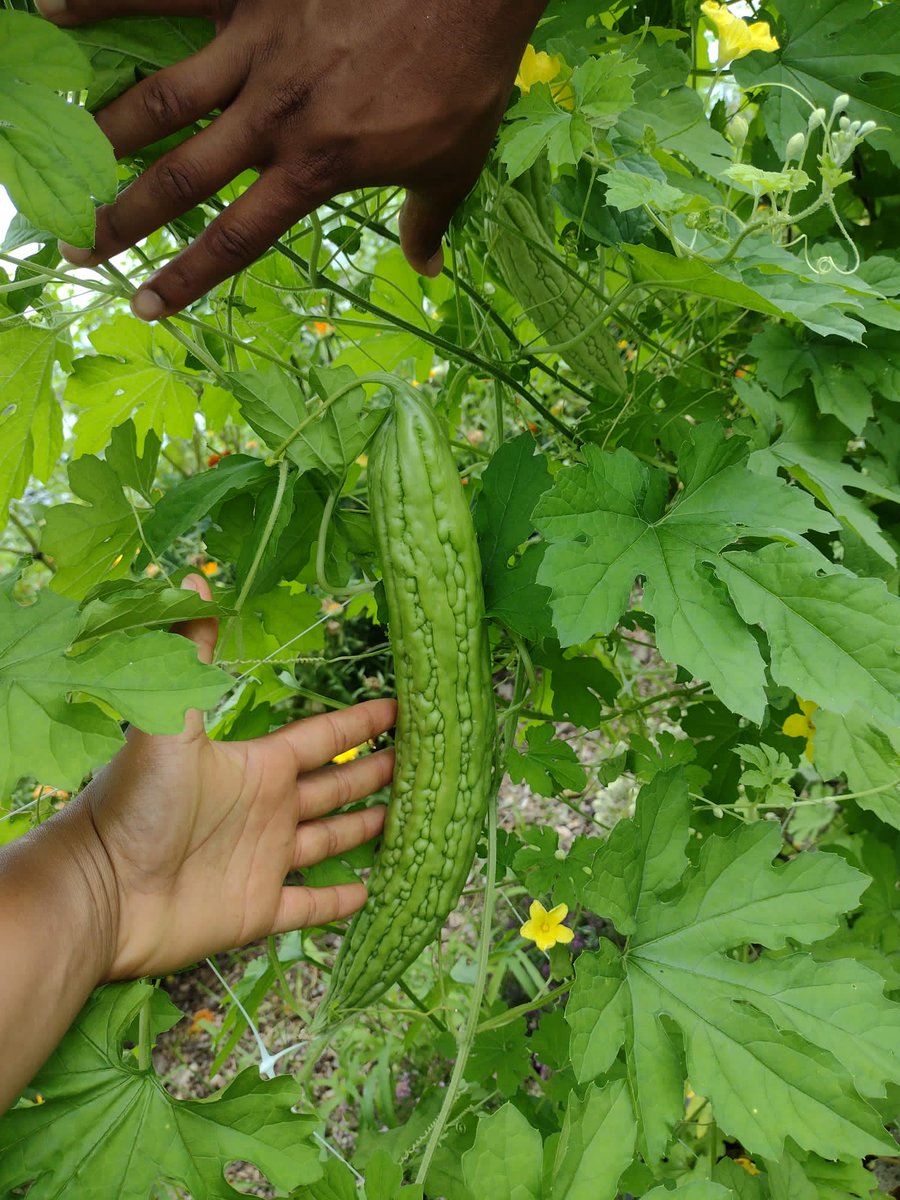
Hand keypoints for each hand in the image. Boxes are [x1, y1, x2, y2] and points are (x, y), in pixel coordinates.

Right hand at [41, 0, 547, 319]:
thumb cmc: (466, 77)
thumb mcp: (455, 165)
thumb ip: (427, 220)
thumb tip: (426, 267)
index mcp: (314, 168)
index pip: (237, 238)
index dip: (187, 278)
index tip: (146, 308)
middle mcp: (271, 117)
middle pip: (179, 178)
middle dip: (120, 216)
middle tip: (73, 244)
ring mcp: (255, 49)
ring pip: (160, 96)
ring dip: (104, 127)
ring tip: (57, 152)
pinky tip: (50, 7)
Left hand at [69, 574, 394, 979]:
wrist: (103, 890)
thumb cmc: (138, 804)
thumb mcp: (169, 722)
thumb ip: (189, 653)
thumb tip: (192, 579)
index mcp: (256, 767)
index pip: (321, 739)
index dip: (359, 723)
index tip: (399, 706)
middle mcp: (267, 810)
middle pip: (334, 787)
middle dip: (376, 772)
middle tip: (423, 760)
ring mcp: (265, 861)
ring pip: (330, 842)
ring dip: (367, 829)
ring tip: (411, 817)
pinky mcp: (258, 909)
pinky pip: (309, 906)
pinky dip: (338, 903)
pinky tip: (371, 893)